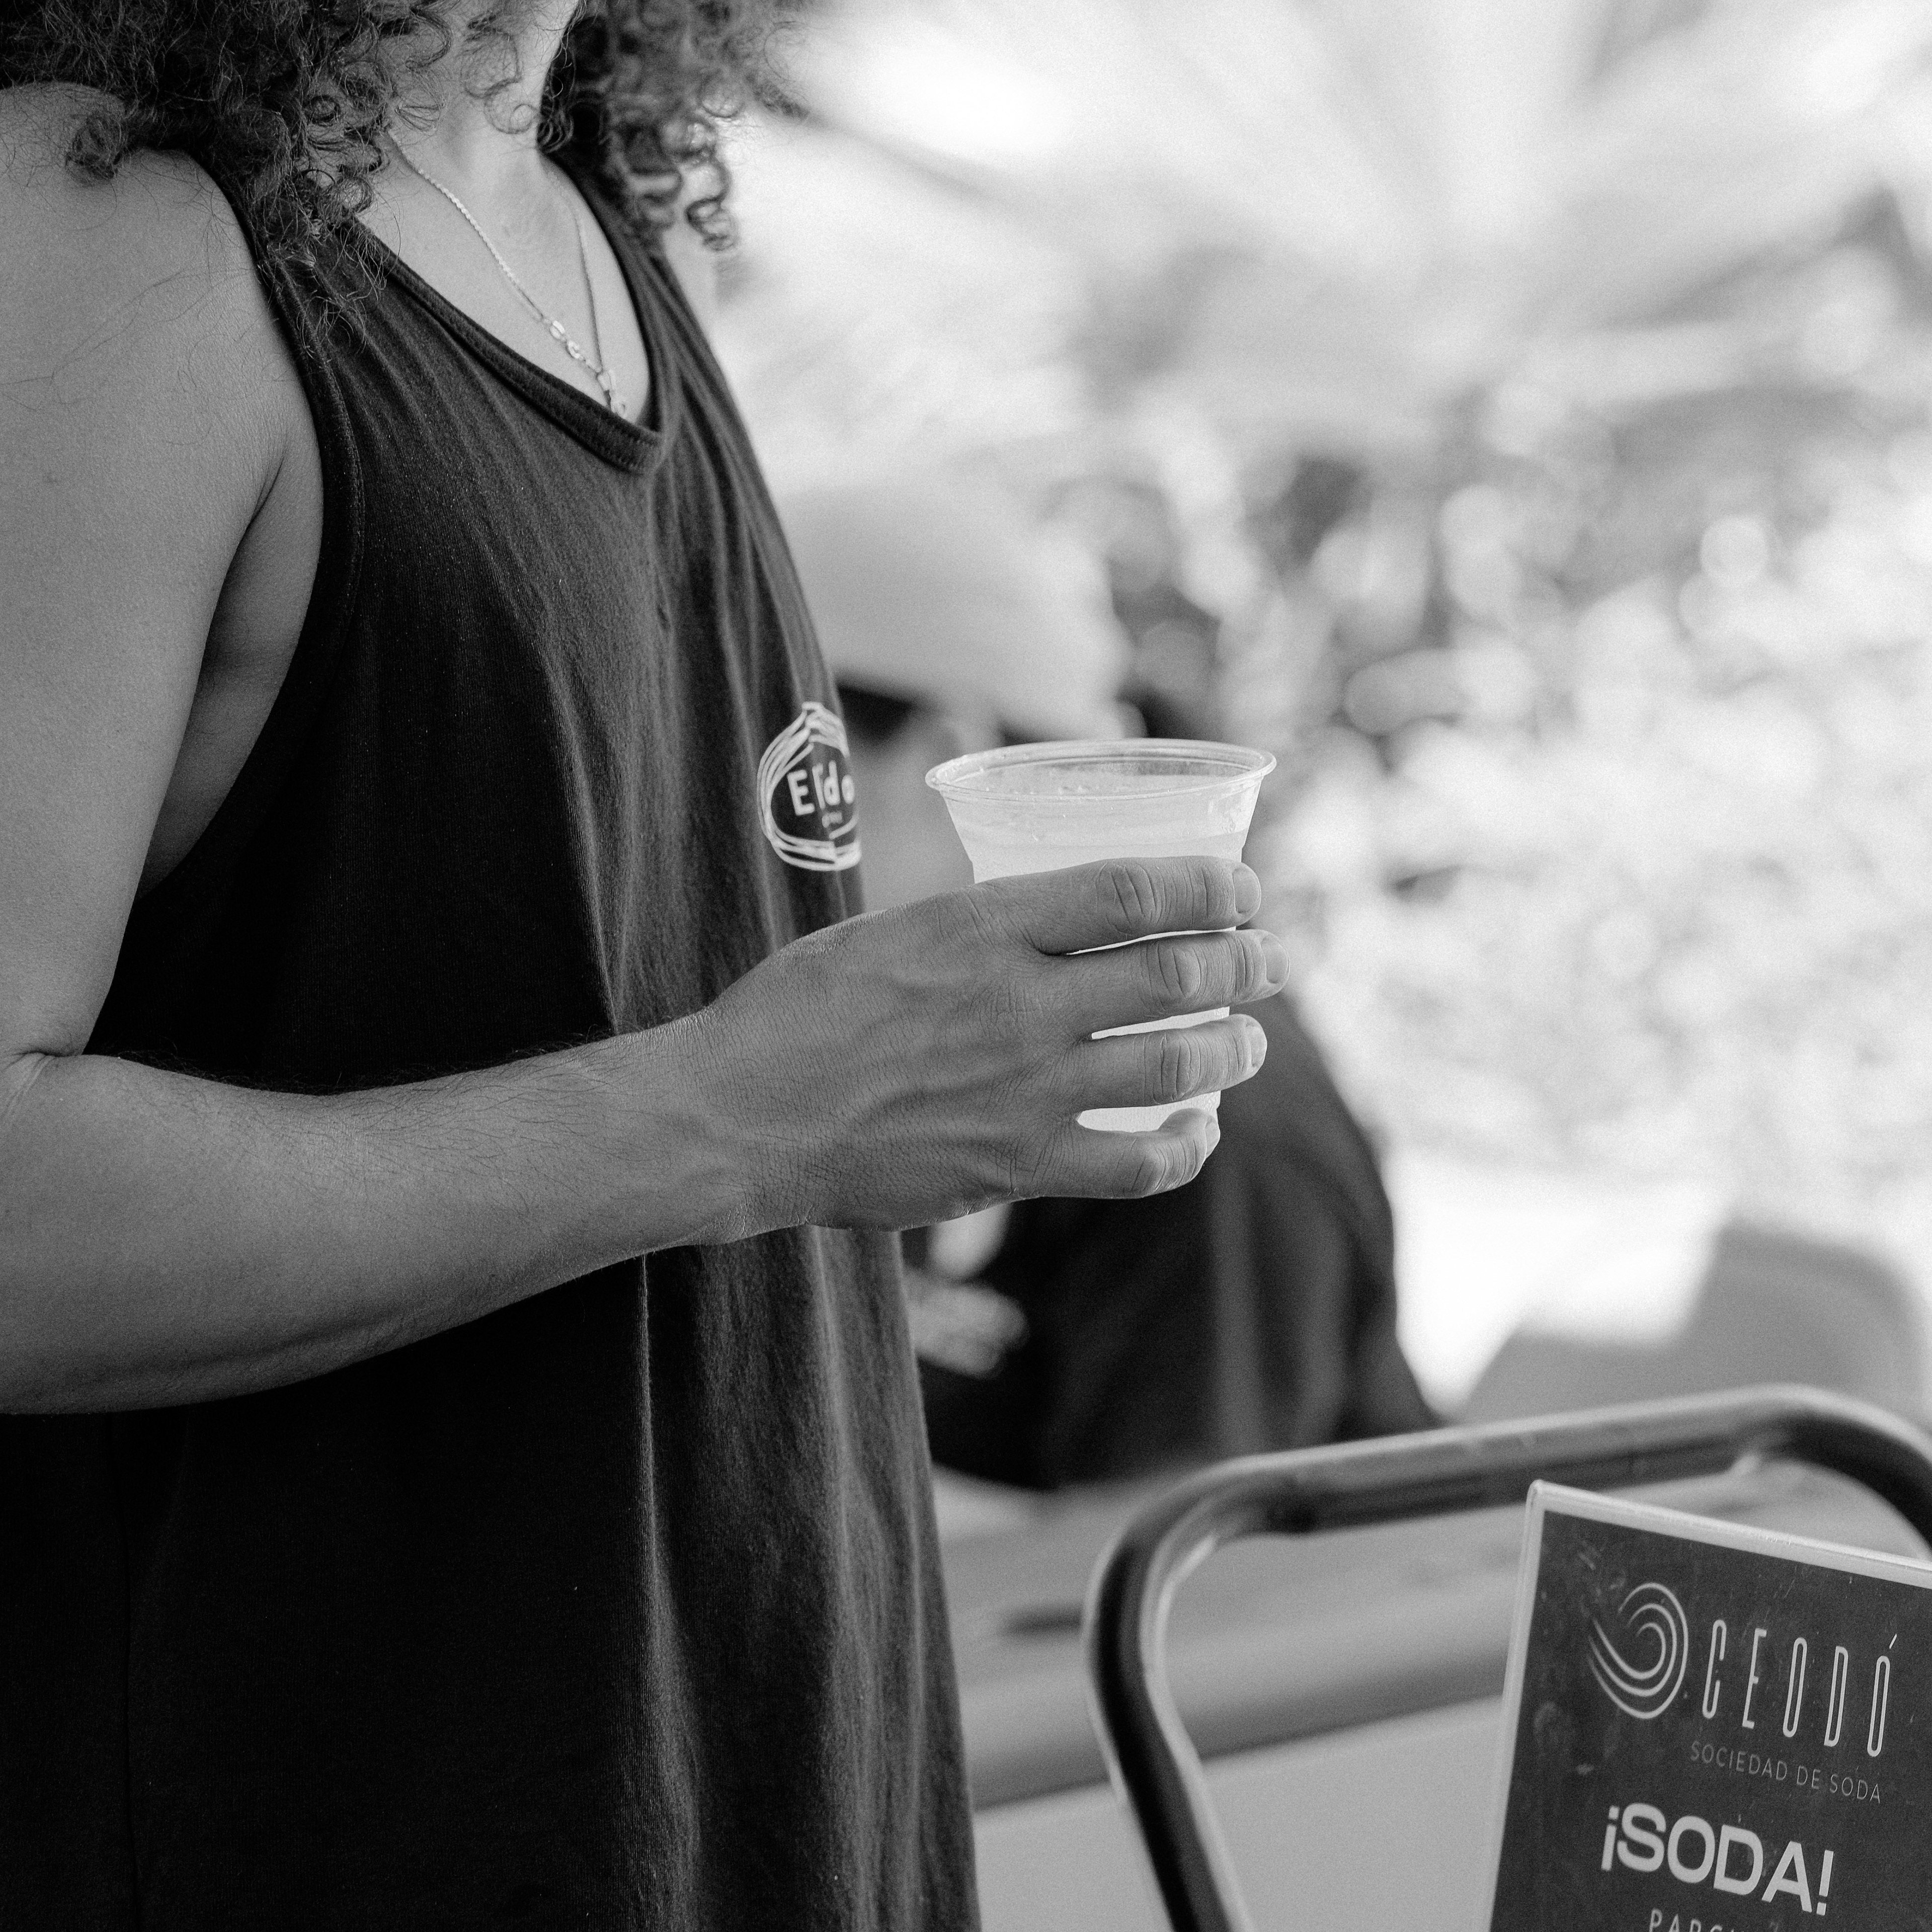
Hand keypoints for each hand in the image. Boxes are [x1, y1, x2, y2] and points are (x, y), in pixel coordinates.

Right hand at [689, 857, 1288, 1234]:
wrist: (739, 1116)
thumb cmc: (796, 1011)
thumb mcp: (889, 927)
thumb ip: (978, 923)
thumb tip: (1051, 915)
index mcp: (982, 927)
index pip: (1133, 891)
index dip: (1211, 888)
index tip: (1244, 890)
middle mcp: (1018, 1003)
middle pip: (1177, 974)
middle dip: (1246, 964)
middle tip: (1269, 962)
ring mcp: (1023, 1091)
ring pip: (1176, 1065)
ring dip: (1234, 1049)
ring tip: (1248, 1041)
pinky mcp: (1015, 1170)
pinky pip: (1138, 1163)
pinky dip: (1186, 1146)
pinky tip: (1197, 1131)